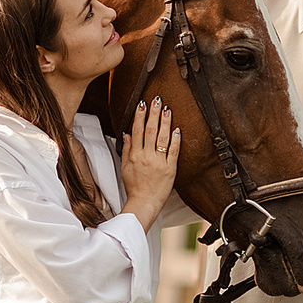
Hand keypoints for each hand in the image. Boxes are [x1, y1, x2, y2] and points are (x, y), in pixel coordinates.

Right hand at [119, 99, 178, 226]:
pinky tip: (177, 129)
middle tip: (156, 100)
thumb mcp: (125, 167)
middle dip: (153, 113)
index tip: (142, 104)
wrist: (144, 202)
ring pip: (162, 138)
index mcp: (135, 155)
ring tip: (167, 109)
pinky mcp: (170, 169)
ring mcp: (159, 162)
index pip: (136, 131)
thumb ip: (127, 149)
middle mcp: (146, 157)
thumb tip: (126, 134)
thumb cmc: (134, 186)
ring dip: (165, 122)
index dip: (139, 116)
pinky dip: (176, 140)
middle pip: (149, 130)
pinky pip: (174, 152)